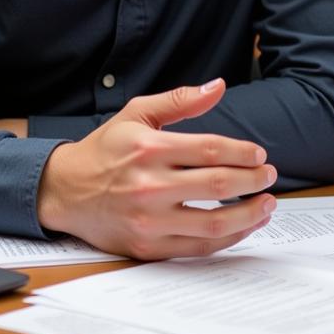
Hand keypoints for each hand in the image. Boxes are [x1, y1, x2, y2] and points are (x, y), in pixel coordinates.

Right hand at [37, 78, 276, 260]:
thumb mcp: (137, 113)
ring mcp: (148, 220)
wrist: (63, 191)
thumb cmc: (105, 149)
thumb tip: (218, 86)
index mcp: (149, 148)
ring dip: (250, 215)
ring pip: (214, 223)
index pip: (211, 150)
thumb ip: (180, 100)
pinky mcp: (147, 247)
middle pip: (218, 184)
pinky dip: (228, 239)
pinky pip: (198, 247)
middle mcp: (149, 185)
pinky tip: (244, 226)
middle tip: (270, 177)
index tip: (260, 155)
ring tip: (267, 204)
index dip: (243, 153)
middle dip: (253, 181)